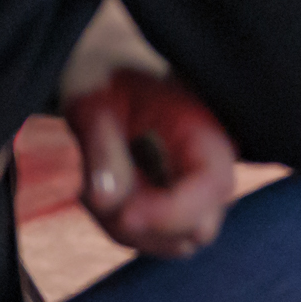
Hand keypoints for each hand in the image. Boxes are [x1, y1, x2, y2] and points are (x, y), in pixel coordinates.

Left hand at [63, 70, 238, 258]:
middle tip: (91, 191)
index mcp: (205, 128)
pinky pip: (154, 234)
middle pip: (195, 228)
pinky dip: (122, 222)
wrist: (105, 60)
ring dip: (125, 226)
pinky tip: (98, 189)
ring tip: (88, 184)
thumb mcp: (94, 102)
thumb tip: (109, 203)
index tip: (121, 211)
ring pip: (171, 241)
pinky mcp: (173, 199)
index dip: (170, 212)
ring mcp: (194, 185)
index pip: (212, 189)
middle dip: (141, 225)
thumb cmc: (103, 71)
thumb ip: (102, 150)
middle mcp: (210, 163)